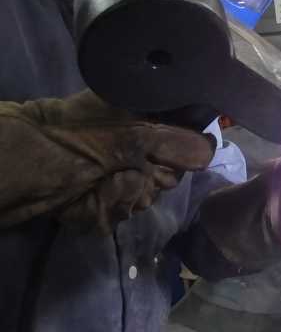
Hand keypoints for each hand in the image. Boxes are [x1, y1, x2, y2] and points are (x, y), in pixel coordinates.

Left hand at [0, 90, 213, 232]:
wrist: (9, 173)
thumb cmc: (64, 141)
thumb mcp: (123, 137)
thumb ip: (171, 143)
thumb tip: (210, 152)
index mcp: (139, 116)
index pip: (183, 139)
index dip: (180, 154)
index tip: (164, 159)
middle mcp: (129, 144)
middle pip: (167, 175)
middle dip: (146, 180)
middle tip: (120, 173)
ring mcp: (111, 174)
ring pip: (143, 200)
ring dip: (120, 198)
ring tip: (93, 187)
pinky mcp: (95, 202)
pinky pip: (117, 216)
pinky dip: (99, 212)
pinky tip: (81, 201)